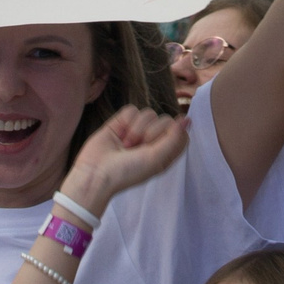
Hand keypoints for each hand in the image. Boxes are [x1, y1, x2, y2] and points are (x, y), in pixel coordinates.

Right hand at [59, 105, 189, 217]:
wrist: (96, 174)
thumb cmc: (127, 172)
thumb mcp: (156, 159)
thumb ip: (174, 139)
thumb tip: (187, 119)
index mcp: (164, 153)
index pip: (181, 133)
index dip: (175, 133)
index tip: (163, 142)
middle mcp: (152, 141)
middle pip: (165, 120)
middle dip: (152, 133)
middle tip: (139, 148)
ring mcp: (136, 130)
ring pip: (148, 113)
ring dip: (137, 130)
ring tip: (126, 146)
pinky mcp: (121, 122)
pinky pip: (132, 110)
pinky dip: (126, 122)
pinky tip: (118, 135)